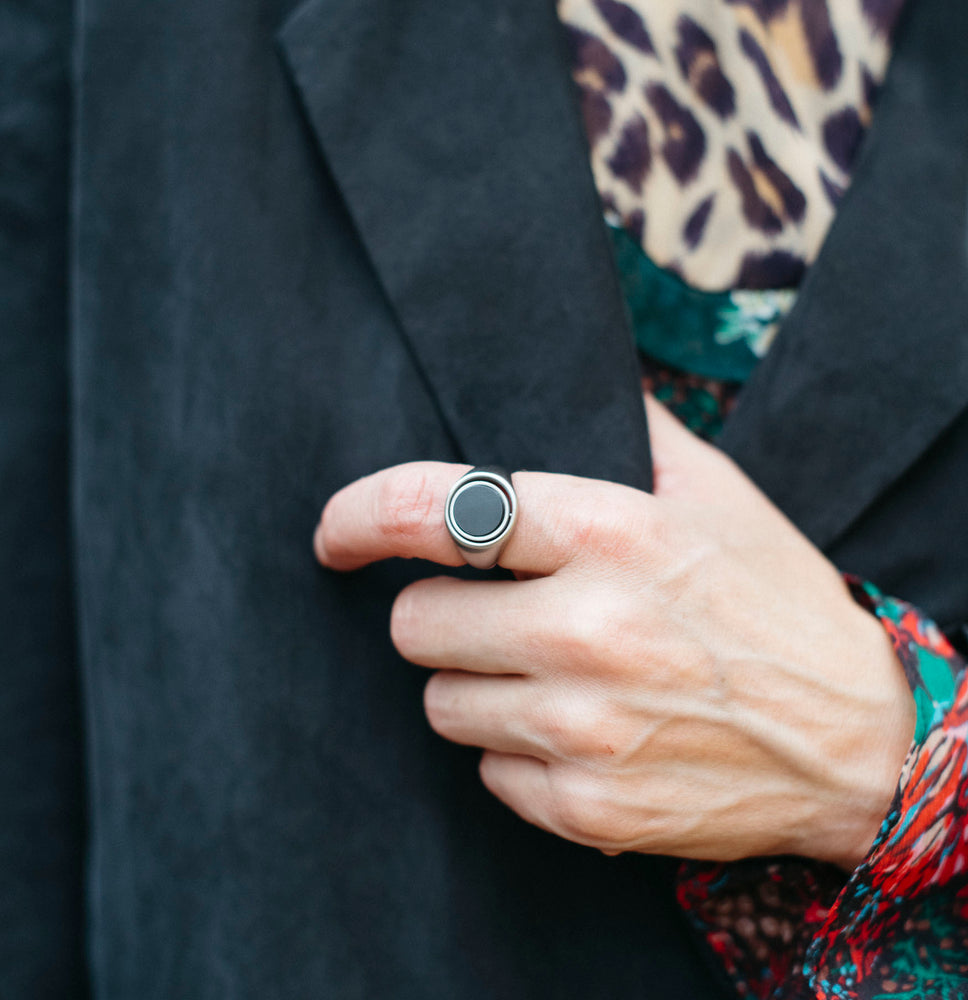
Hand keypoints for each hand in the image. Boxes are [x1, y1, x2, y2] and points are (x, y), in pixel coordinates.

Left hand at [314, 396, 915, 868]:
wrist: (856, 739)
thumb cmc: (775, 601)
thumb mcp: (716, 492)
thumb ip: (629, 428)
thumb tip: (565, 368)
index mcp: (611, 534)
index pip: (437, 510)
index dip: (360, 516)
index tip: (336, 533)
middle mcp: (589, 630)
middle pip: (414, 622)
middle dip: (443, 615)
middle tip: (501, 615)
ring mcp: (585, 729)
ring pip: (441, 704)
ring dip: (479, 686)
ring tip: (552, 675)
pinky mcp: (587, 808)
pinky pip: (488, 774)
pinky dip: (519, 753)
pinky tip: (582, 734)